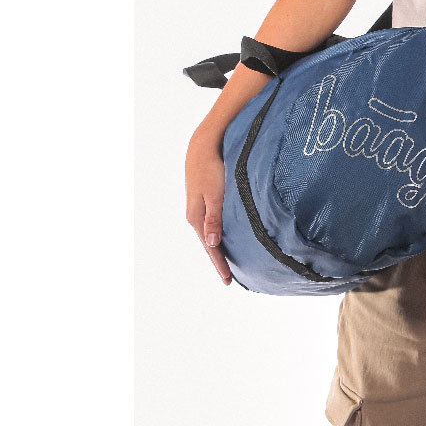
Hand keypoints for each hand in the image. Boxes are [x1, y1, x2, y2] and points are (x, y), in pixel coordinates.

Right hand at [185, 128, 232, 285]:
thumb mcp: (214, 193)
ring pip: (209, 233)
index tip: (229, 281)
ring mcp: (198, 207)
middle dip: (218, 260)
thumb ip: (214, 217)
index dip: (219, 264)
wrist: (203, 145)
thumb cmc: (212, 167)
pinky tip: (223, 236)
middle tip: (229, 278)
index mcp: (197, 217)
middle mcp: (195, 216)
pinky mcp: (203, 199)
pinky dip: (217, 233)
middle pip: (208, 244)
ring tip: (227, 262)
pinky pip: (211, 223)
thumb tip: (211, 244)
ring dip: (217, 248)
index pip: (210, 248)